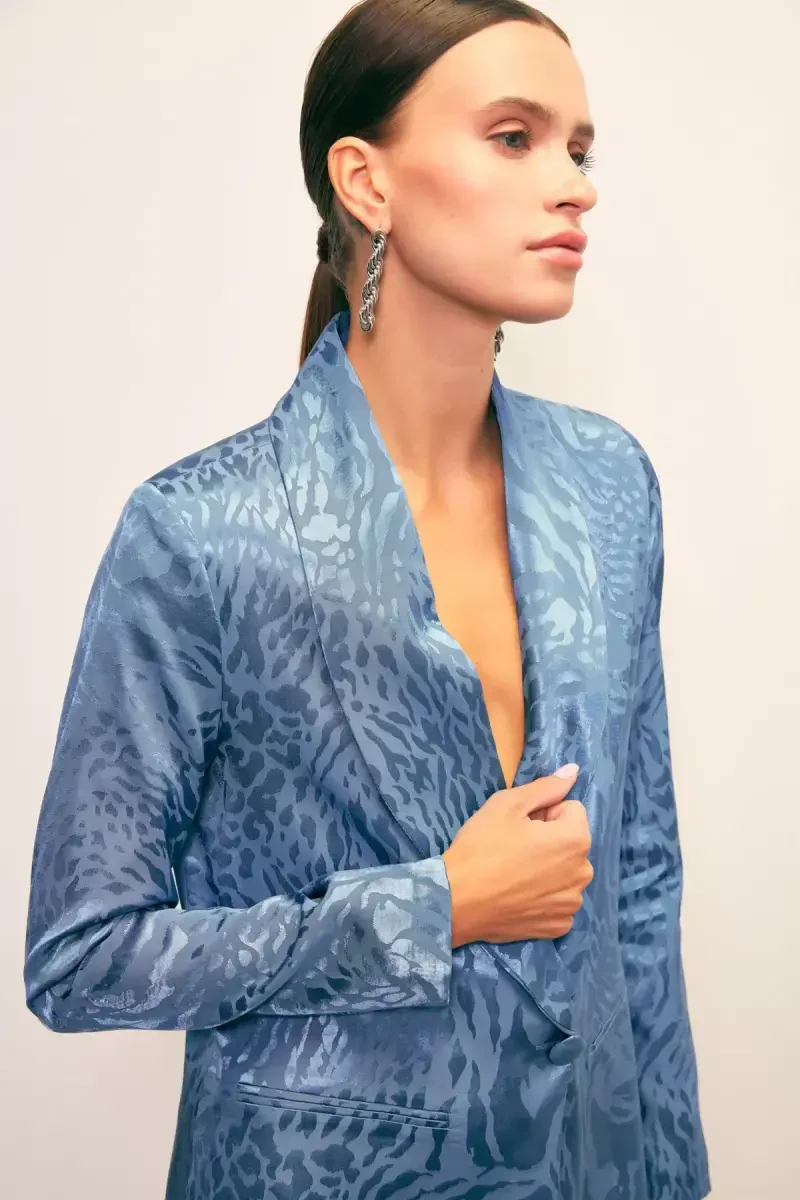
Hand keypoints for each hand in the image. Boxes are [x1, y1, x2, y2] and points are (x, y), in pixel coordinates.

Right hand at [440, 765, 592, 946]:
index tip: (521, 825)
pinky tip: (518, 895)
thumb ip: (546, 786)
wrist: (456, 901)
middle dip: (550, 840)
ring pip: (565, 871)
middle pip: (571, 842)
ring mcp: (571, 903)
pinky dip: (543, 896)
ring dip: (548, 868)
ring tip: (514, 872)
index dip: (544, 812)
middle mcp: (583, 873)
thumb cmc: (481, 847)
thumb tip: (573, 771)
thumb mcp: (508, 804)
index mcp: (575, 840)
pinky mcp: (558, 926)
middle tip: (515, 848)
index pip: (571, 810)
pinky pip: (558, 900)